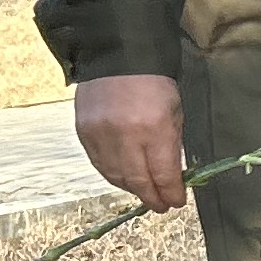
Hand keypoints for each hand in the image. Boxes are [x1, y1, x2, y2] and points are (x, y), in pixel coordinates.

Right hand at [73, 72, 186, 210]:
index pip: (163, 174)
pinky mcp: (84, 133)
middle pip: (138, 181)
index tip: (177, 202)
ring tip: (143, 193)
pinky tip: (123, 178)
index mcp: (154, 128)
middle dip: (152, 197)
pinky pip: (98, 164)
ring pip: (115, 176)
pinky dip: (112, 175)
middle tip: (161, 205)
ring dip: (131, 189)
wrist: (118, 55)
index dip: (171, 193)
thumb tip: (170, 177)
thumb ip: (172, 146)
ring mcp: (100, 135)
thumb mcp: (174, 111)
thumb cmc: (154, 82)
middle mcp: (125, 135)